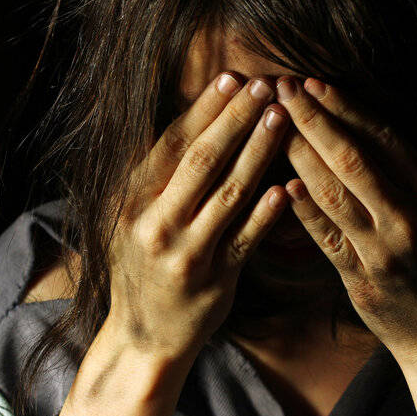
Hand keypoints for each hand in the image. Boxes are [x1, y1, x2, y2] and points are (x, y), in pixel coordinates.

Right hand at [107, 72, 289, 358]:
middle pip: (202, 161)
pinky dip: (266, 212)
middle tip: (264, 85)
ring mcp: (187, 254)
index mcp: (133, 203)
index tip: (230, 78)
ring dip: (258, 152)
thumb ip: (157, 181)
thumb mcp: (131, 221)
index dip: (203, 109)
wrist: (142, 337)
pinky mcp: (216, 280)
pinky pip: (246, 239)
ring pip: (229, 193)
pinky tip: (285, 187)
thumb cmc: (141, 270)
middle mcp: (156, 225)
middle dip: (236, 119)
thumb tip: (194, 125)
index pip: (171, 145)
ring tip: (281, 118)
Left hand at [275, 76, 416, 368]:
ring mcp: (390, 248)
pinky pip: (327, 237)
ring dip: (299, 155)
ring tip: (271, 127)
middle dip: (312, 119)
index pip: (386, 135)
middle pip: (354, 156)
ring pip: (335, 192)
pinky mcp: (365, 277)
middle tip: (282, 89)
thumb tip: (383, 115)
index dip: (345, 106)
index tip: (313, 83)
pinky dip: (303, 210)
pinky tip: (282, 185)